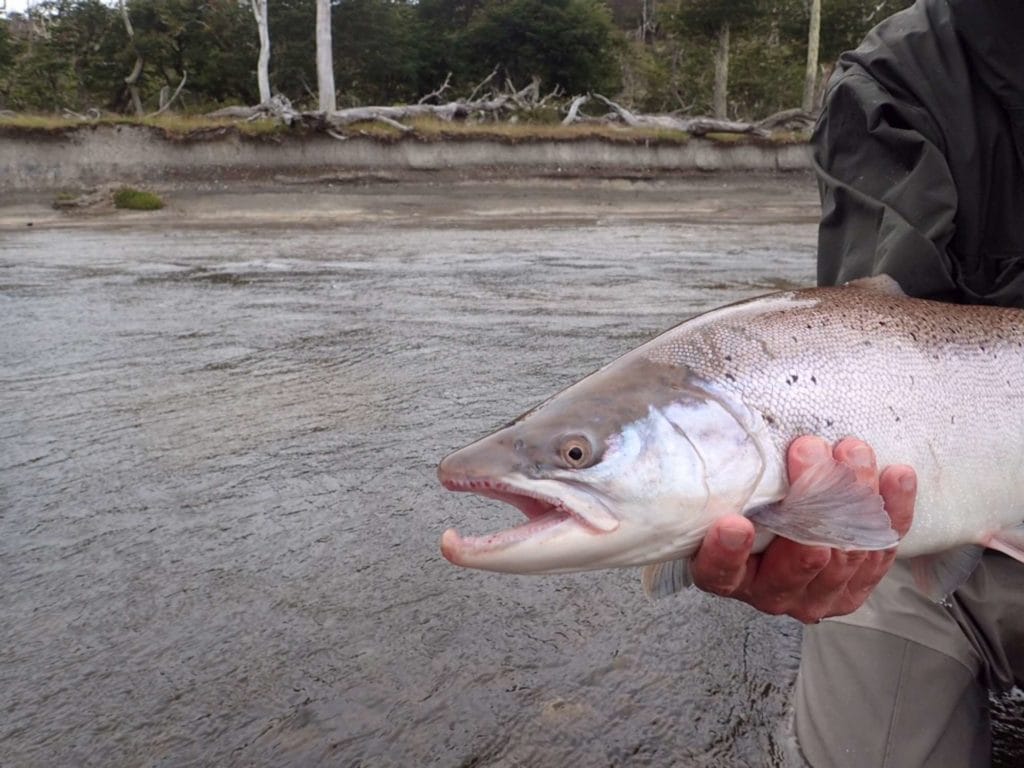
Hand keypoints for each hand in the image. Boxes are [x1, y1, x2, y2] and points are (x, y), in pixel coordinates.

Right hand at [690, 436, 915, 623]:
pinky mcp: (857, 586)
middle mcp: (771, 592)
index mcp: (728, 574)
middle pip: (798, 558)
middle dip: (810, 502)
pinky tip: (895, 477)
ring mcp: (817, 594)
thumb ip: (729, 475)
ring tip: (852, 452)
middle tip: (808, 451)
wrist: (783, 531)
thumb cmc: (746, 506)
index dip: (728, 552)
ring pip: (847, 552)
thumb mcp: (727, 493)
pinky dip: (893, 511)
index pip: (721, 572)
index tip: (735, 523)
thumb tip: (731, 426)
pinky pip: (883, 551)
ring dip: (854, 497)